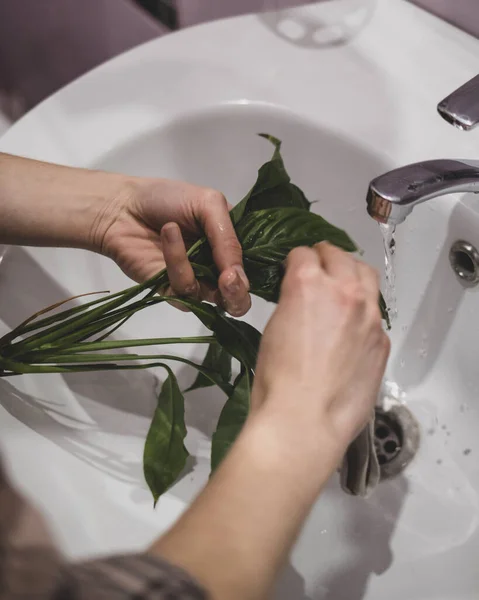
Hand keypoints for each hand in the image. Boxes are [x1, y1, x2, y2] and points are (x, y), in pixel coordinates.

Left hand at [93, 177, 250, 316]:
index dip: (256, 274)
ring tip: (181, 233)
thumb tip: (238, 276)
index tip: (249, 269)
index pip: (255, 270)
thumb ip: (229, 238)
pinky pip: (184, 291)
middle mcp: (217, 269)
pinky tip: (168, 233)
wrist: (122, 206)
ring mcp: (196, 282)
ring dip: (198, 267)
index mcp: (232, 245)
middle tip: (229, 281)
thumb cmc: (167, 198)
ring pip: (212, 298)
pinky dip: (176, 262)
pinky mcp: (171, 292)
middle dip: (237, 295)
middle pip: (238, 299)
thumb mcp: (209, 204)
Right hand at [252, 242, 389, 461]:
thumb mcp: (274, 329)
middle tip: (318, 266)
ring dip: (351, 275)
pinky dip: (363, 312)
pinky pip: (375, 314)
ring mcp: (369, 316)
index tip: (293, 267)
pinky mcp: (382, 340)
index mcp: (307, 284)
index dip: (295, 260)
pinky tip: (351, 328)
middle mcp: (344, 291)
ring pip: (366, 277)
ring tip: (342, 286)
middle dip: (326, 257)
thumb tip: (301, 300)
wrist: (304, 419)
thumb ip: (293, 303)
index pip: (304, 254)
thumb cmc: (277, 379)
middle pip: (340, 256)